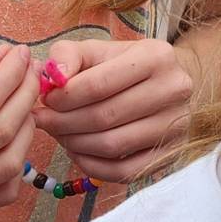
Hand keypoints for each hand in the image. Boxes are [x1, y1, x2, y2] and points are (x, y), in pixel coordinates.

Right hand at [0, 46, 33, 220]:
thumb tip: (5, 58)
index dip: (10, 75)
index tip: (20, 55)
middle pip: (0, 132)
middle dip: (25, 96)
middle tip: (31, 74)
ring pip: (9, 165)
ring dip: (26, 130)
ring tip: (23, 105)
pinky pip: (1, 193)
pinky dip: (17, 167)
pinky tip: (10, 142)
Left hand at [35, 35, 193, 184]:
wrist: (169, 84)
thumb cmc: (124, 65)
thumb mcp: (97, 50)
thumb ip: (68, 55)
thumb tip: (53, 76)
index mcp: (155, 57)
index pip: (98, 84)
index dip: (64, 97)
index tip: (45, 100)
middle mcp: (173, 90)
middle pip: (104, 117)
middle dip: (64, 122)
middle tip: (44, 122)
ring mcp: (176, 125)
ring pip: (113, 146)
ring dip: (75, 144)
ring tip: (59, 134)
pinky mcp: (171, 154)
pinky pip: (124, 171)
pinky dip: (94, 166)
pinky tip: (78, 153)